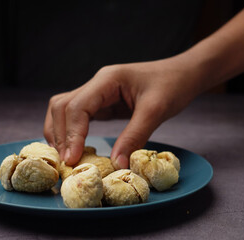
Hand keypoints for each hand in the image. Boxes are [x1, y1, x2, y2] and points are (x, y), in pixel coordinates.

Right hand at [44, 56, 202, 168]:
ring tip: (66, 158)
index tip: (72, 159)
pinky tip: (75, 148)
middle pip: (62, 107)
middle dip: (61, 135)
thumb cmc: (172, 85)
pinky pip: (78, 116)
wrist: (182, 74)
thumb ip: (134, 137)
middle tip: (67, 163)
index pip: (77, 106)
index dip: (72, 134)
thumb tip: (116, 164)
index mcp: (107, 80)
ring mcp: (97, 93)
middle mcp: (96, 84)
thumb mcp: (156, 111)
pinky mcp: (102, 103)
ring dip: (61, 133)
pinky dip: (72, 133)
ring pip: (64, 110)